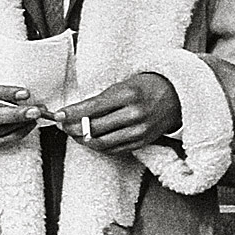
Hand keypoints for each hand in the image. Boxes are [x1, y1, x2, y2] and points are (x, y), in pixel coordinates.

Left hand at [51, 70, 180, 152]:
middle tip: (62, 125)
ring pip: (101, 142)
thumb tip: (74, 112)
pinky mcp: (141, 143)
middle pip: (94, 128)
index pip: (92, 107)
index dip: (71, 113)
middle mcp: (134, 114)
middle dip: (73, 128)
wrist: (177, 96)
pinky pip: (113, 150)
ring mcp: (139, 131)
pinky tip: (90, 139)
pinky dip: (97, 146)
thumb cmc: (146, 87)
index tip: (57, 115)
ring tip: (74, 133)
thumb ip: (102, 99)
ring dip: (83, 139)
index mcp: (128, 95)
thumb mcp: (124, 84)